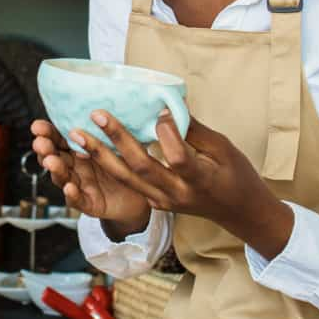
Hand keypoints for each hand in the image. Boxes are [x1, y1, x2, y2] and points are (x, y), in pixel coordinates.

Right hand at [31, 117, 150, 237]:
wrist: (142, 194)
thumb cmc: (129, 165)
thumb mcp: (120, 143)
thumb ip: (110, 129)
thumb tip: (106, 105)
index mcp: (79, 149)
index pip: (59, 139)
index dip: (47, 133)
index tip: (37, 126)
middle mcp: (75, 167)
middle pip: (55, 157)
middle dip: (45, 150)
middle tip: (40, 143)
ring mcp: (80, 185)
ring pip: (62, 177)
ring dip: (55, 169)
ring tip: (52, 162)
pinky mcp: (89, 204)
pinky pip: (78, 201)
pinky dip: (72, 195)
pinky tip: (69, 187)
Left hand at [90, 110, 293, 256]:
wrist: (240, 213)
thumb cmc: (237, 176)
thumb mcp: (225, 149)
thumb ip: (195, 130)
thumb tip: (168, 104)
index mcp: (200, 180)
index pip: (177, 157)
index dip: (167, 133)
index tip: (158, 109)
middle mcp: (177, 194)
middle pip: (141, 168)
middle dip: (116, 140)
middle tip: (96, 114)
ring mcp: (164, 202)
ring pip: (126, 179)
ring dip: (100, 156)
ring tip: (78, 136)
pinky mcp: (156, 204)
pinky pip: (129, 186)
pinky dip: (109, 169)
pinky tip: (90, 152)